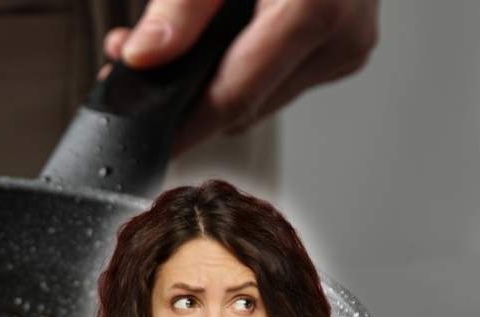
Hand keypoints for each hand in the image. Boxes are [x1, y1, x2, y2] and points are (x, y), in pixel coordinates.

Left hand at [98, 0, 378, 155]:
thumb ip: (181, 8)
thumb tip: (142, 57)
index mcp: (315, 9)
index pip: (233, 98)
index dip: (181, 127)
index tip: (145, 140)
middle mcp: (340, 38)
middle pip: (244, 106)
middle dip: (185, 93)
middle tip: (133, 61)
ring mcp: (346, 48)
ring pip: (259, 99)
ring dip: (210, 81)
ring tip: (171, 43)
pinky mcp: (343, 50)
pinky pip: (278, 80)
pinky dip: (240, 68)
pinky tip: (215, 41)